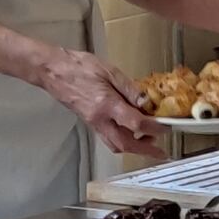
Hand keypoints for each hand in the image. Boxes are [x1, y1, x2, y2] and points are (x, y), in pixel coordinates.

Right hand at [37, 48, 158, 155]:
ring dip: (134, 148)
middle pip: (125, 144)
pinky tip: (130, 132)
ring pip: (116, 145)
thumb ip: (129, 88)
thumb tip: (145, 102)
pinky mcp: (90, 122)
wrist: (53, 71)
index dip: (154, 129)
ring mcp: (93, 123)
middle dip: (145, 151)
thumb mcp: (109, 71)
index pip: (136, 124)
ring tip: (147, 141)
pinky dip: (123, 140)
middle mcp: (100, 119)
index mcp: (106, 105)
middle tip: (160, 152)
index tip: (165, 128)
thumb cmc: (78, 67)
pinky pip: (108, 138)